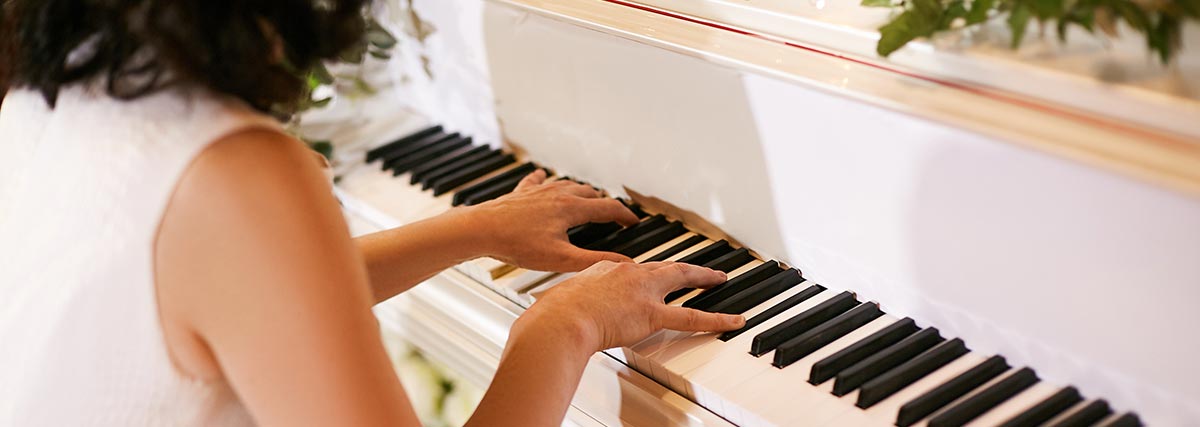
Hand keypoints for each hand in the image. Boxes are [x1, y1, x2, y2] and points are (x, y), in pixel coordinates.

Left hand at [467, 170, 640, 271]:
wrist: (481, 229)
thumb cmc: (516, 244)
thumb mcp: (560, 258)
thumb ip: (593, 260)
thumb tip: (622, 262)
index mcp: (571, 208)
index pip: (608, 208)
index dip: (625, 216)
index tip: (633, 223)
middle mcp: (558, 194)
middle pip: (590, 194)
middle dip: (605, 205)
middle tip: (613, 216)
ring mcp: (539, 191)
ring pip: (568, 185)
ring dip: (581, 192)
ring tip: (588, 200)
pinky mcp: (521, 193)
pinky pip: (537, 181)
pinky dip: (544, 180)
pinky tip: (541, 177)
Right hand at [520, 261, 747, 351]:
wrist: (560, 318)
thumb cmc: (553, 314)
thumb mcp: (560, 297)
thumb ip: (569, 300)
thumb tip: (557, 310)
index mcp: (605, 268)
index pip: (632, 268)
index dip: (645, 274)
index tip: (650, 276)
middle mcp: (628, 272)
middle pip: (664, 265)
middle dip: (685, 266)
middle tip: (702, 268)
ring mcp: (643, 291)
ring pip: (682, 278)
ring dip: (704, 277)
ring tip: (719, 279)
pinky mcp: (651, 313)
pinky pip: (692, 316)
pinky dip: (717, 318)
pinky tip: (733, 320)